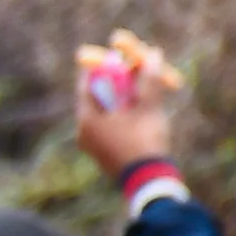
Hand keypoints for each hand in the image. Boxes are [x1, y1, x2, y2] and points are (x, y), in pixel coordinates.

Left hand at [74, 32, 188, 177]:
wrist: (149, 182)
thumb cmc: (145, 142)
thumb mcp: (148, 108)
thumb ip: (148, 80)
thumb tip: (151, 53)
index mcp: (86, 118)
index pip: (88, 84)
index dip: (102, 67)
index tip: (115, 55)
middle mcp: (84, 131)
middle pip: (97, 98)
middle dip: (117, 83)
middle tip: (133, 71)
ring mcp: (93, 145)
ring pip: (105, 114)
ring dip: (123, 100)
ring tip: (142, 92)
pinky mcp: (104, 155)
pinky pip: (110, 128)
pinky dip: (123, 117)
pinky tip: (141, 114)